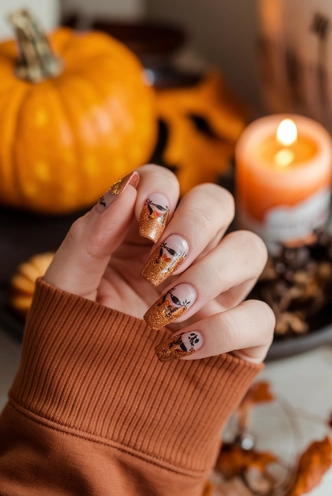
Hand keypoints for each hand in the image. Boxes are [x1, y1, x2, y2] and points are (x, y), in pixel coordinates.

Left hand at [44, 165, 274, 363]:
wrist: (89, 410)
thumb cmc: (75, 342)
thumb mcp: (67, 286)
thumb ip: (90, 234)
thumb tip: (128, 188)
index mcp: (142, 237)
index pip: (167, 183)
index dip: (162, 189)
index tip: (145, 224)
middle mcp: (184, 257)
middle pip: (218, 203)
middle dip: (196, 224)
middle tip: (161, 264)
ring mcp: (214, 295)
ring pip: (250, 250)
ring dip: (213, 271)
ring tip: (169, 307)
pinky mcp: (236, 337)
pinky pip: (260, 316)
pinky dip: (224, 329)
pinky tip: (181, 347)